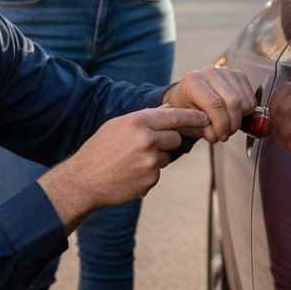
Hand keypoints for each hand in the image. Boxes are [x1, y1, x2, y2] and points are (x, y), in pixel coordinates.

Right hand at [38, 105, 208, 233]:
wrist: (85, 179)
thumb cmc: (99, 149)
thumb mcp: (117, 126)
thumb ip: (145, 117)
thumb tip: (169, 109)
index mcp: (137, 122)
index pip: (174, 116)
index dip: (193, 117)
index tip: (205, 117)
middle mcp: (146, 140)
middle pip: (175, 138)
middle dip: (168, 140)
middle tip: (148, 145)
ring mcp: (150, 162)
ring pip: (166, 156)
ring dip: (156, 158)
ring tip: (131, 161)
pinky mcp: (151, 180)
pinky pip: (158, 173)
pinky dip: (148, 173)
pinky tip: (129, 173)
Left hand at [163, 66, 255, 143]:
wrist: (189, 94)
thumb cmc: (188, 107)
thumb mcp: (187, 120)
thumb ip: (200, 129)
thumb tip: (214, 136)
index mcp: (193, 81)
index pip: (215, 104)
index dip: (221, 124)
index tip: (220, 137)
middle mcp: (210, 72)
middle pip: (233, 102)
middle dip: (232, 124)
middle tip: (226, 134)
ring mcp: (225, 71)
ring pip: (244, 101)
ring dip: (240, 119)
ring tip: (228, 125)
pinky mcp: (238, 75)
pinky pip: (251, 98)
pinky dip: (247, 112)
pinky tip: (234, 115)